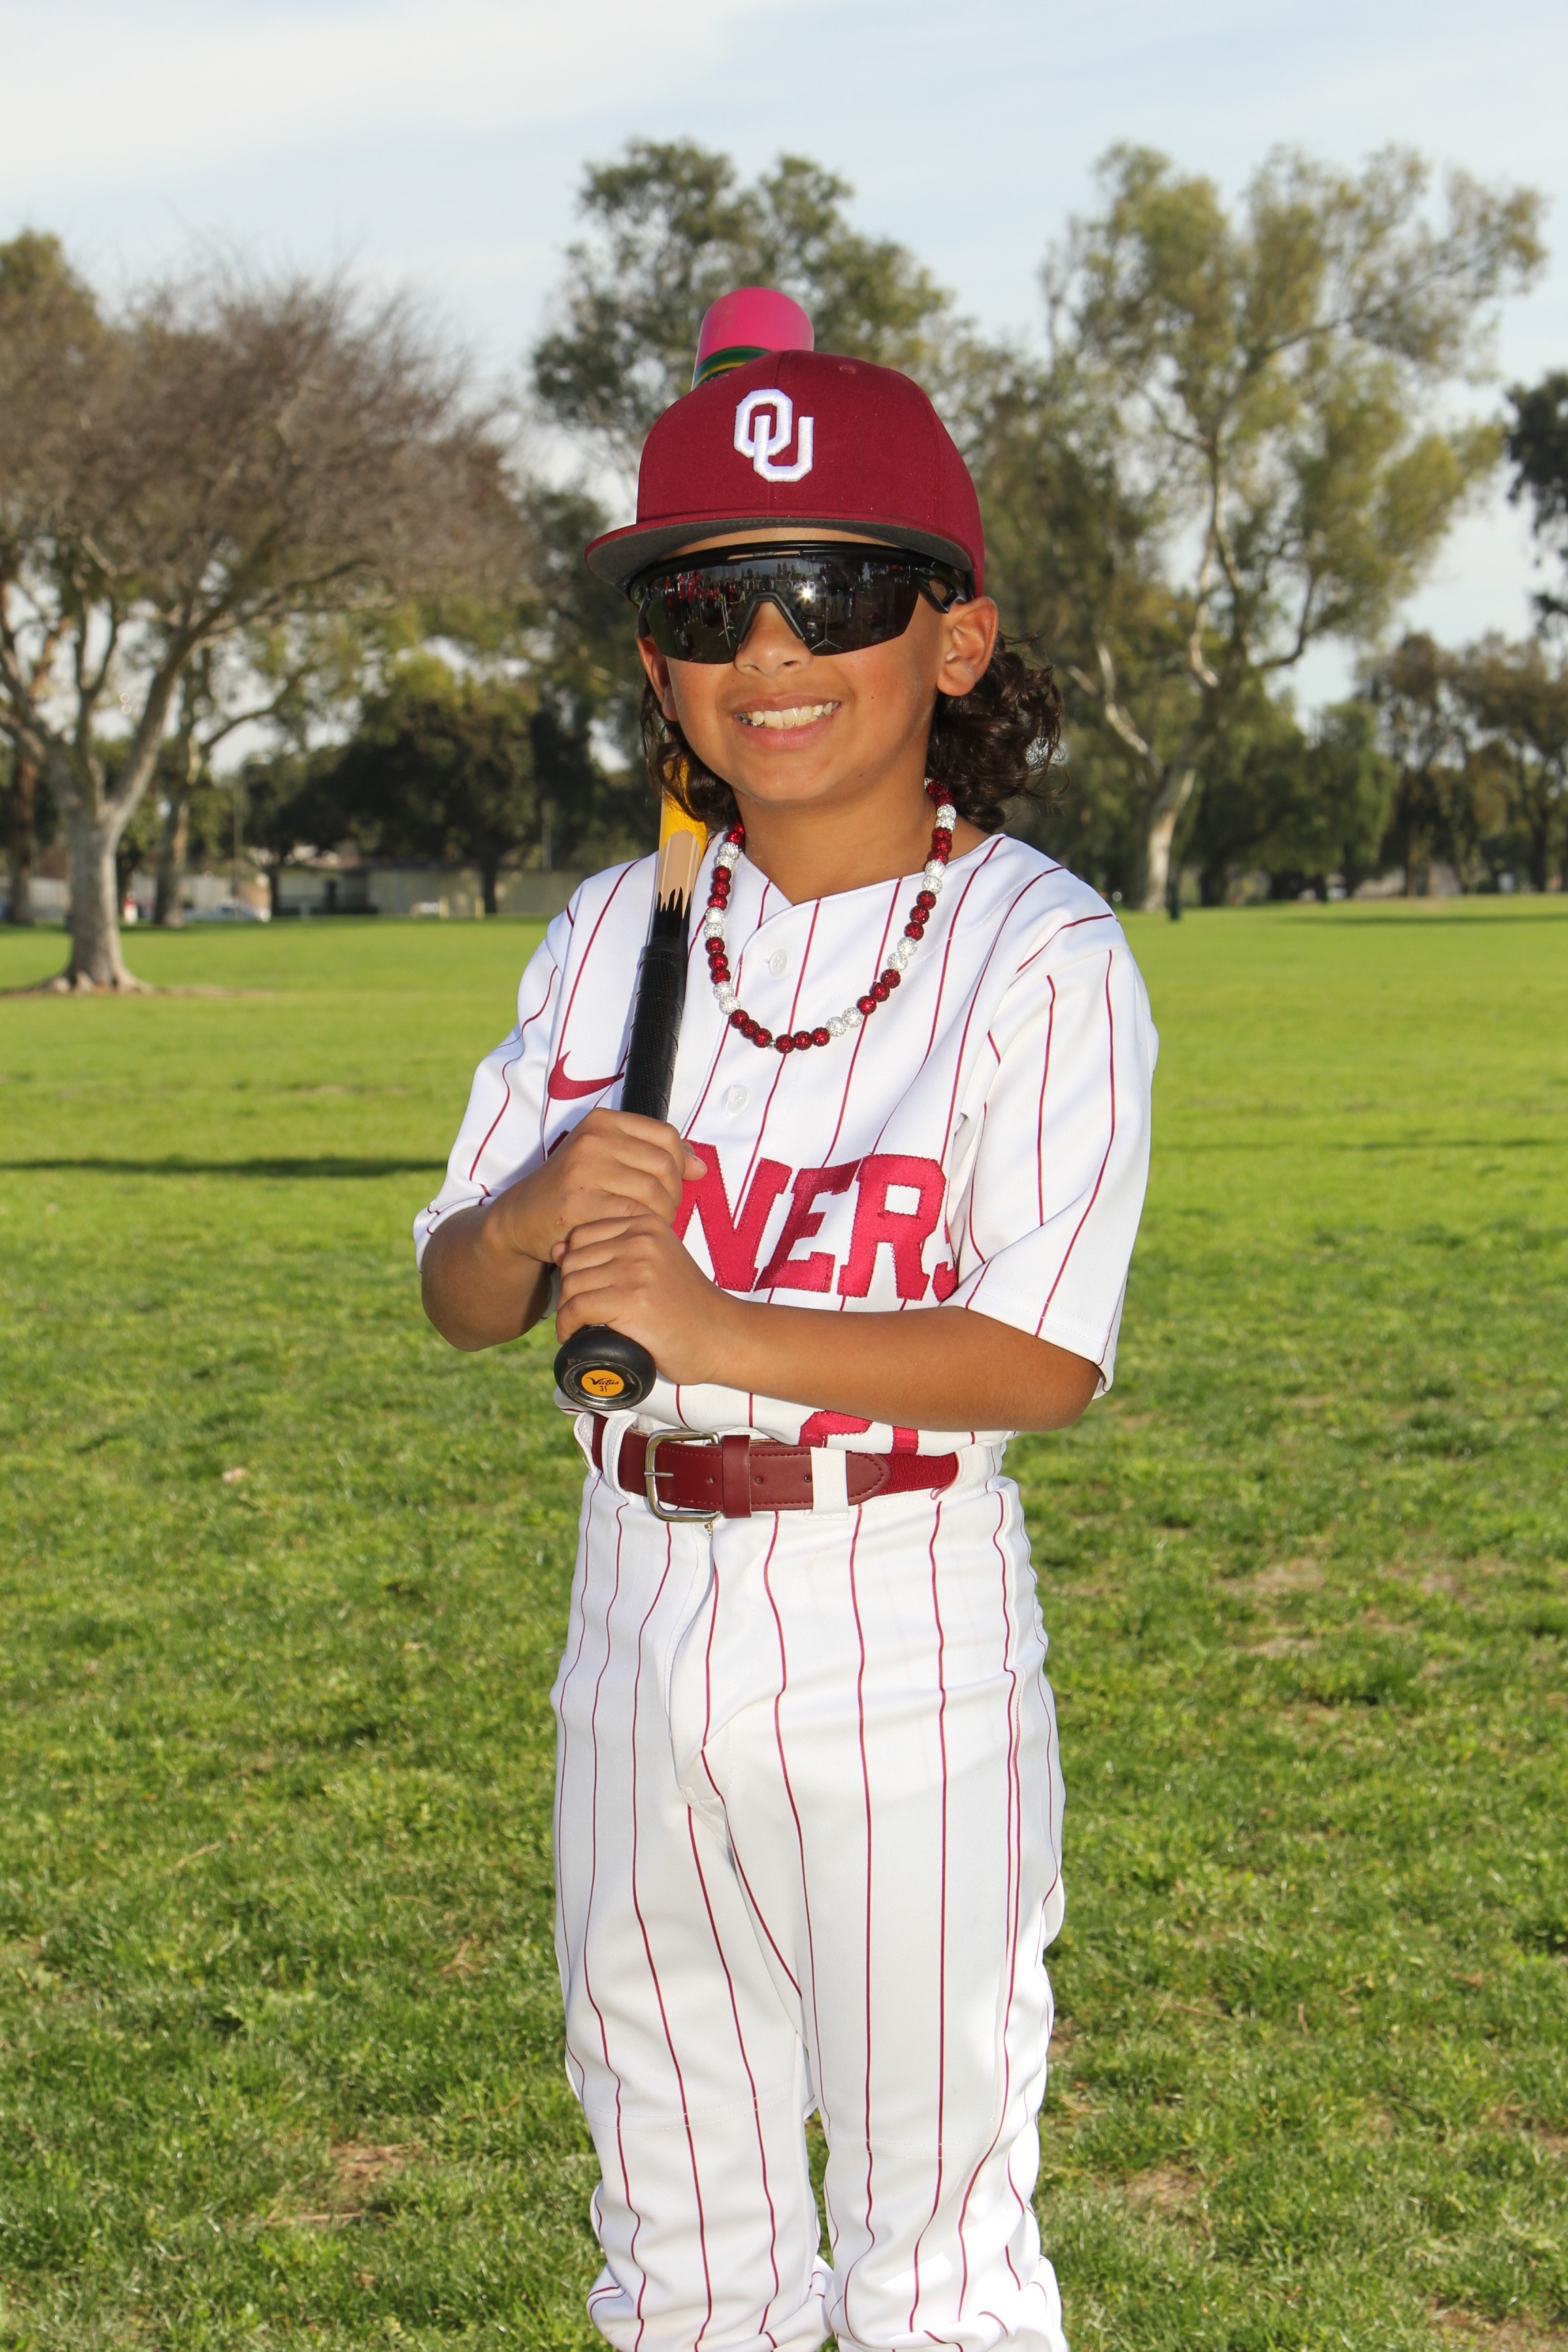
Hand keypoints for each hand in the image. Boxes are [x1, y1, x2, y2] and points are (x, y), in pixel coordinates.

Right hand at [488, 1110, 704, 1267]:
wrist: (522, 1218)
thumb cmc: (573, 1190)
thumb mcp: (608, 1160)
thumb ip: (653, 1157)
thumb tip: (700, 1167)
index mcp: (603, 1121)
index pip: (666, 1136)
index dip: (680, 1165)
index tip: (673, 1187)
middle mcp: (594, 1138)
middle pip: (665, 1165)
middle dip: (673, 1195)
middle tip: (662, 1214)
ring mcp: (585, 1168)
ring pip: (654, 1192)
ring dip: (661, 1216)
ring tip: (648, 1226)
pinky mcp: (581, 1201)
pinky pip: (634, 1215)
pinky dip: (641, 1228)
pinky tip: (632, 1235)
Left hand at [554, 1211, 737, 1384]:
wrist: (723, 1336)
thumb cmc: (687, 1306)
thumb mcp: (654, 1264)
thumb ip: (615, 1250)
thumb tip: (557, 1248)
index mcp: (646, 1224)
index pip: (582, 1235)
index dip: (574, 1265)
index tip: (583, 1290)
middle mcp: (641, 1240)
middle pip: (573, 1259)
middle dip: (569, 1290)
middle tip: (578, 1314)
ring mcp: (637, 1268)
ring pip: (572, 1284)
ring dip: (566, 1310)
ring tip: (577, 1326)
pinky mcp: (633, 1299)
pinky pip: (578, 1308)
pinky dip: (568, 1325)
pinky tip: (574, 1335)